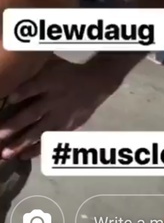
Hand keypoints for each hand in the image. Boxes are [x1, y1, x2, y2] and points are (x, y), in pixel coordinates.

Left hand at [0, 58, 116, 160]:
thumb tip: (12, 83)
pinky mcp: (66, 127)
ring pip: (39, 131)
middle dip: (14, 125)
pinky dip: (36, 149)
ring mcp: (61, 116)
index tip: (9, 99)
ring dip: (22, 142)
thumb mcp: (53, 66)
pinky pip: (50, 140)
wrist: (95, 83)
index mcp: (51, 82)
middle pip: (32, 113)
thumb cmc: (68, 74)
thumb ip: (35, 74)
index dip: (21, 93)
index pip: (34, 87)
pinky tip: (22, 156)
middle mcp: (55, 100)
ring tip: (5, 153)